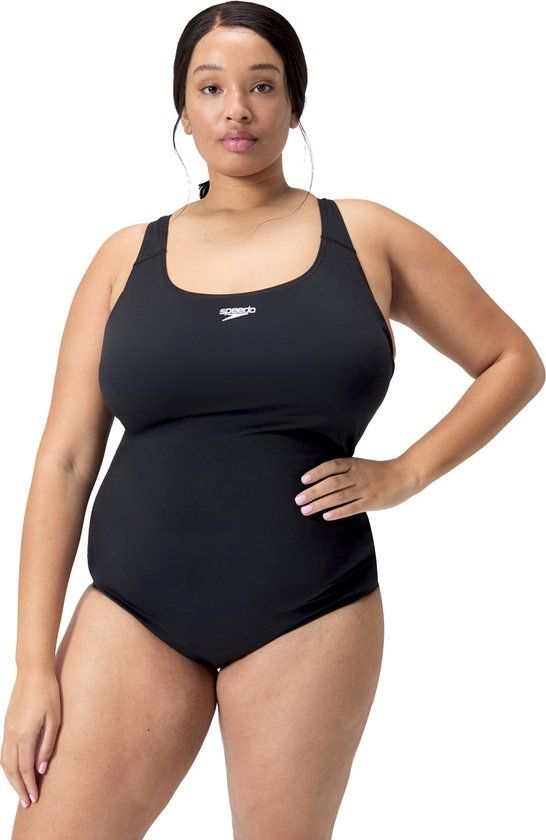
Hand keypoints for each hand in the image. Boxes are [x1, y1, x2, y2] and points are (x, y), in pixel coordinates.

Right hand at [1, 667, 60, 808]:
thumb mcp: (55, 719)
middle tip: (27, 803)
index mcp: (24, 735)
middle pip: (12, 770)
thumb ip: (47, 745)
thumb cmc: (48, 693)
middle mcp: (12, 735)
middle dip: (19, 788)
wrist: (33, 672)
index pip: (25, 769)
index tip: (35, 799)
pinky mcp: (7, 725)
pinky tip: (14, 770)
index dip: (29, 785)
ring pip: (4, 762)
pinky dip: (7, 766)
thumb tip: (41, 769)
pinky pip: (3, 752)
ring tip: (20, 791)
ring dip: (11, 779)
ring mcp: (7, 730)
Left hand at [294, 456, 418, 519]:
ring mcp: (365, 489)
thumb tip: (322, 479)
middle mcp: (358, 475)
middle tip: (298, 500)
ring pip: (339, 497)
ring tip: (306, 510)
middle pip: (332, 483)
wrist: (404, 476)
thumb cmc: (379, 471)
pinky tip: (326, 516)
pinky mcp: (371, 502)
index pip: (332, 466)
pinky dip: (338, 512)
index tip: (303, 479)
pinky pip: (352, 508)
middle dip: (313, 492)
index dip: (317, 472)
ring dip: (320, 504)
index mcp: (354, 464)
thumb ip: (345, 470)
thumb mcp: (361, 464)